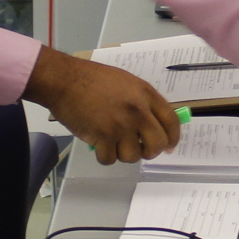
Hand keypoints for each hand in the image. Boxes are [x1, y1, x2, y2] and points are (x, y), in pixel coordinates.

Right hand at [26, 46, 181, 164]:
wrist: (65, 80)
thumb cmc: (93, 79)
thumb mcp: (126, 82)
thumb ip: (143, 101)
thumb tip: (154, 125)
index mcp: (146, 94)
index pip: (171, 122)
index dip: (173, 138)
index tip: (169, 147)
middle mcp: (138, 112)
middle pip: (158, 144)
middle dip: (150, 151)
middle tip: (140, 149)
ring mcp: (121, 126)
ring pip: (133, 156)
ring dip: (123, 154)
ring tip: (113, 143)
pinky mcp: (102, 137)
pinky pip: (110, 159)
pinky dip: (104, 156)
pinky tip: (99, 145)